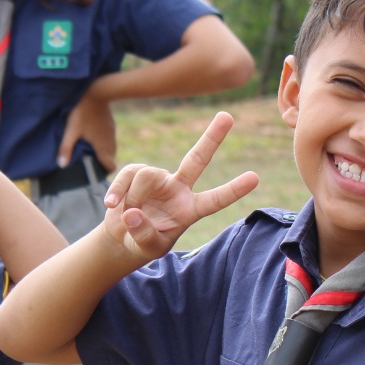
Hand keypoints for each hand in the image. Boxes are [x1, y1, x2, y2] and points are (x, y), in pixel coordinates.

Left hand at [58, 89, 115, 169]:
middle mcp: (110, 141)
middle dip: (102, 162)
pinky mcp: (111, 124)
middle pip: (110, 158)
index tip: (95, 171)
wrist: (96, 91)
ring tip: (90, 149)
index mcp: (102, 146)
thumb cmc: (82, 112)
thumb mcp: (71, 130)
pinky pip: (110, 138)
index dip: (104, 171)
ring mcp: (111, 132)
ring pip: (111, 148)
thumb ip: (66, 148)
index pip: (110, 166)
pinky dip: (104, 141)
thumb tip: (61, 165)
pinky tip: (93, 134)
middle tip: (89, 161)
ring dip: (103, 151)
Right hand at [101, 111, 258, 260]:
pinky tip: (110, 204)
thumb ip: (143, 235)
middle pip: (197, 159)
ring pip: (147, 175)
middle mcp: (178, 190)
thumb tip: (133, 212)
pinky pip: (127, 175)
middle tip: (227, 115)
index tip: (255, 178)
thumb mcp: (146, 249)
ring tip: (126, 215)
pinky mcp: (136, 174)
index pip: (215, 199)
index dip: (233, 189)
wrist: (121, 235)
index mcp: (190, 210)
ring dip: (132, 197)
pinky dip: (117, 190)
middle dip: (212, 137)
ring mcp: (158, 180)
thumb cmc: (141, 243)